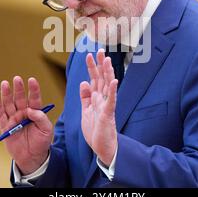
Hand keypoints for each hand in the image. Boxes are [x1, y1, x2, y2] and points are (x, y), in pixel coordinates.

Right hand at [0, 76, 52, 174]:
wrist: (32, 157)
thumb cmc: (41, 142)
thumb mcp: (46, 130)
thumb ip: (41, 118)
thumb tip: (31, 110)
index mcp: (34, 112)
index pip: (34, 98)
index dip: (33, 89)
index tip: (32, 80)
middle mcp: (23, 113)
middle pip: (20, 99)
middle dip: (18, 89)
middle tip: (17, 78)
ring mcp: (14, 119)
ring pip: (9, 104)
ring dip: (6, 94)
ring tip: (5, 84)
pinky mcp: (6, 127)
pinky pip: (0, 116)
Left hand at [80, 49, 118, 166]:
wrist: (102, 147)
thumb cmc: (95, 130)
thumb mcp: (86, 111)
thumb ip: (85, 97)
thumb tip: (84, 82)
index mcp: (97, 98)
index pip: (94, 79)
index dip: (92, 67)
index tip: (89, 54)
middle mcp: (103, 99)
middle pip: (102, 78)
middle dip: (100, 64)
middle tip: (99, 50)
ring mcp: (107, 105)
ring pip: (107, 85)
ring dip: (107, 72)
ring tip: (107, 60)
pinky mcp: (109, 113)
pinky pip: (111, 100)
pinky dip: (113, 90)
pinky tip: (114, 81)